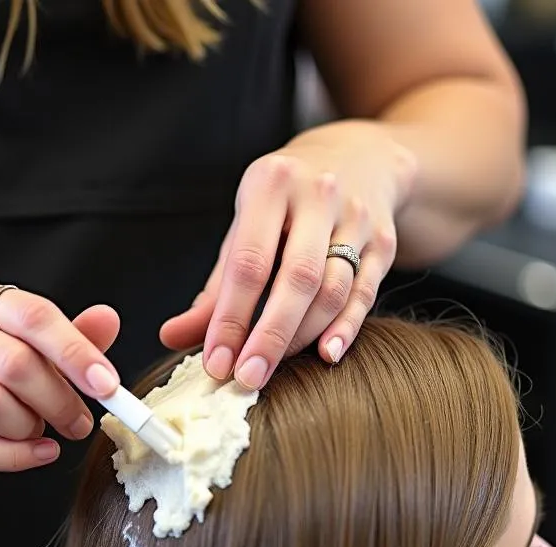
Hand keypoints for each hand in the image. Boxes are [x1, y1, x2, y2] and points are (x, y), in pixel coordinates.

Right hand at [0, 283, 121, 506]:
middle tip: (81, 424)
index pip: (34, 316)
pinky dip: (18, 456)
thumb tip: (108, 319)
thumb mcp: (38, 360)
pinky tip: (38, 453)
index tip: (109, 386)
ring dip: (30, 427)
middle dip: (59, 400)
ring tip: (38, 432)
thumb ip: (72, 342)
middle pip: (15, 362)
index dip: (77, 353)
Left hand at [160, 121, 416, 386]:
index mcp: (271, 184)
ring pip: (333, 289)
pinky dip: (346, 327)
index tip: (217, 363)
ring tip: (273, 370)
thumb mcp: (244, 230)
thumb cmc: (285, 206)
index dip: (230, 318)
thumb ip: (214, 289)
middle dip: (269, 336)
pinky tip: (327, 354)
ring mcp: (357, 216)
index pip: (248, 263)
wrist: (360, 158)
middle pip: (296, 278)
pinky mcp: (384, 240)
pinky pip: (364, 292)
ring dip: (301, 337)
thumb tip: (171, 337)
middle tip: (247, 378)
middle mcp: (318, 194)